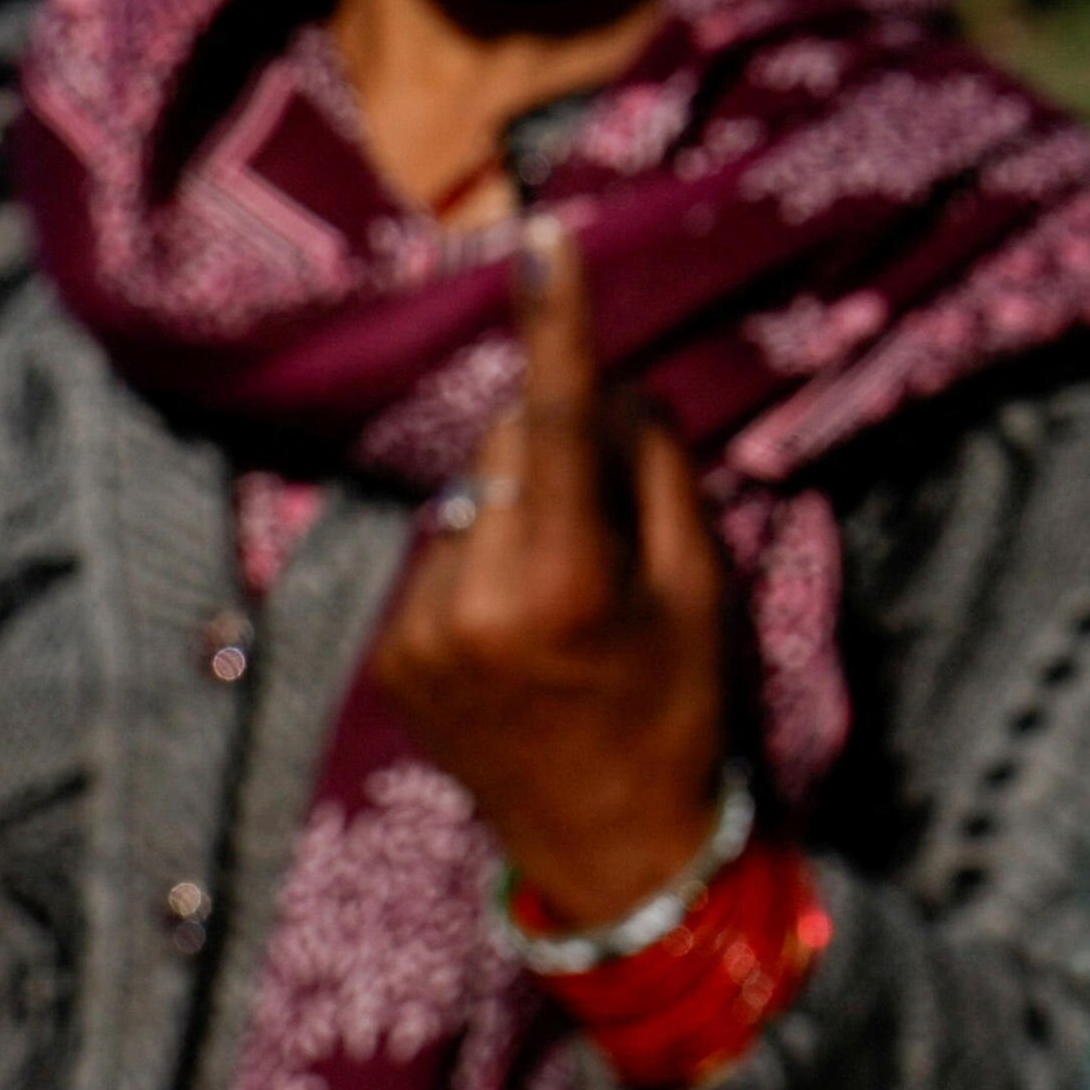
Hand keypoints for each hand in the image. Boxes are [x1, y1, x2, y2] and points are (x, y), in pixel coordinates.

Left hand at [367, 210, 738, 923]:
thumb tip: (615, 389)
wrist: (611, 854)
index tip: (541, 235)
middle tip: (610, 521)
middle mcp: (473, 598)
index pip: (558, 419)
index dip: (553, 322)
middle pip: (509, 444)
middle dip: (557, 446)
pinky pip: (440, 554)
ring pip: (470, 497)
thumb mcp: (700, 590)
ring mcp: (418, 631)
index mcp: (563, 581)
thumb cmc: (678, 710)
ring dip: (516, 510)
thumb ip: (656, 475)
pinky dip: (482, 561)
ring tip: (561, 598)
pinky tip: (517, 630)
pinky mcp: (389, 656)